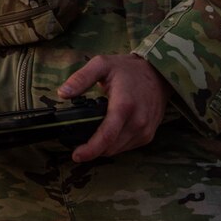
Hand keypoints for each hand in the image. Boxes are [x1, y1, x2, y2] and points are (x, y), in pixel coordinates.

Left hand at [57, 53, 171, 162]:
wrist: (158, 74)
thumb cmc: (128, 69)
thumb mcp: (101, 64)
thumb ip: (80, 79)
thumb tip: (62, 93)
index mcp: (124, 105)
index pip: (106, 136)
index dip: (90, 150)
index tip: (77, 155)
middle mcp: (137, 122)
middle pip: (110, 147)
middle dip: (92, 149)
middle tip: (77, 143)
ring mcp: (145, 130)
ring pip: (118, 150)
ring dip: (103, 148)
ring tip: (90, 138)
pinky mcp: (148, 135)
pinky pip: (127, 147)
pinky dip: (114, 144)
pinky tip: (107, 134)